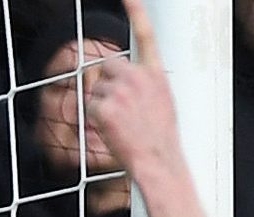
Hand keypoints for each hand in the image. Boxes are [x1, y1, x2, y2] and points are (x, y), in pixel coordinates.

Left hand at [86, 13, 182, 185]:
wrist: (159, 164)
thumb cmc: (162, 140)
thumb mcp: (163, 102)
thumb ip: (145, 84)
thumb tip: (126, 78)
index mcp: (155, 74)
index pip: (145, 34)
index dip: (136, 10)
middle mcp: (137, 77)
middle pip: (109, 66)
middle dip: (110, 83)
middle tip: (123, 109)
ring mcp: (119, 91)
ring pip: (98, 88)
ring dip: (104, 105)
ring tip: (123, 125)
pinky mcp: (104, 107)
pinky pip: (90, 106)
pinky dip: (96, 120)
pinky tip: (113, 131)